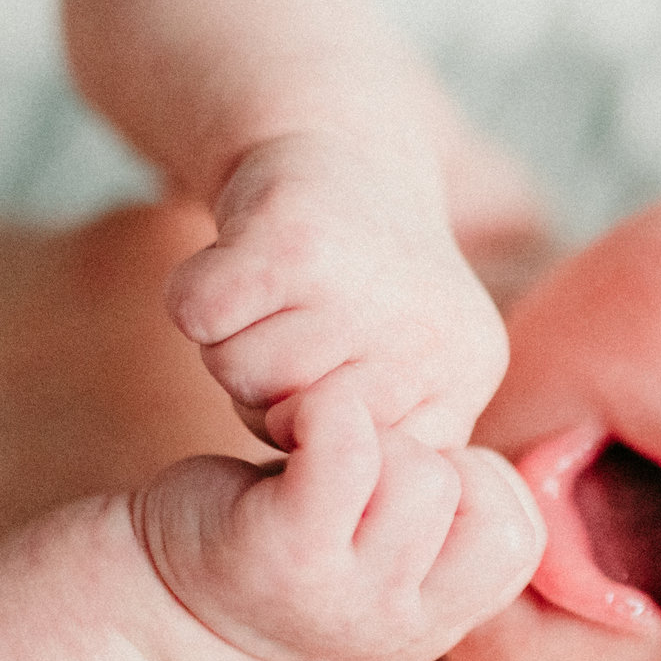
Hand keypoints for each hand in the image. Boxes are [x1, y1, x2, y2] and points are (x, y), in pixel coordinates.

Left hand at [134, 381, 543, 660]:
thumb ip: (464, 518)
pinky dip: (327, 411)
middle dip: (417, 455)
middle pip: (466, 487)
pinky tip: (297, 428)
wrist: (167, 589)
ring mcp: (342, 598)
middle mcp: (399, 628)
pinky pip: (347, 444)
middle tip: (354, 474)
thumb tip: (552, 454)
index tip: (406, 486)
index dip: (471, 482)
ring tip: (320, 464)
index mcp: (440, 624)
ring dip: (368, 435)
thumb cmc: (296, 536)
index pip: (518, 532)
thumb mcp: (396, 550)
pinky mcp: (284, 552)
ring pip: (416, 466)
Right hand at [169, 129, 507, 450]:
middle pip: (288, 426)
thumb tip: (335, 514)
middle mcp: (428, 331)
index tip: (333, 365)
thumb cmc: (362, 283)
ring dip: (232, 339)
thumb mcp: (404, 368)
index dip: (316, 429)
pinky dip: (194, 292)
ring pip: (239, 373)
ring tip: (277, 293)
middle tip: (299, 319)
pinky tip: (238, 261)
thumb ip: (384, 445)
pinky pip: (199, 316)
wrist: (346, 146)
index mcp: (465, 373)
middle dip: (270, 388)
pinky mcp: (291, 236)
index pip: (352, 469)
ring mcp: (361, 280)